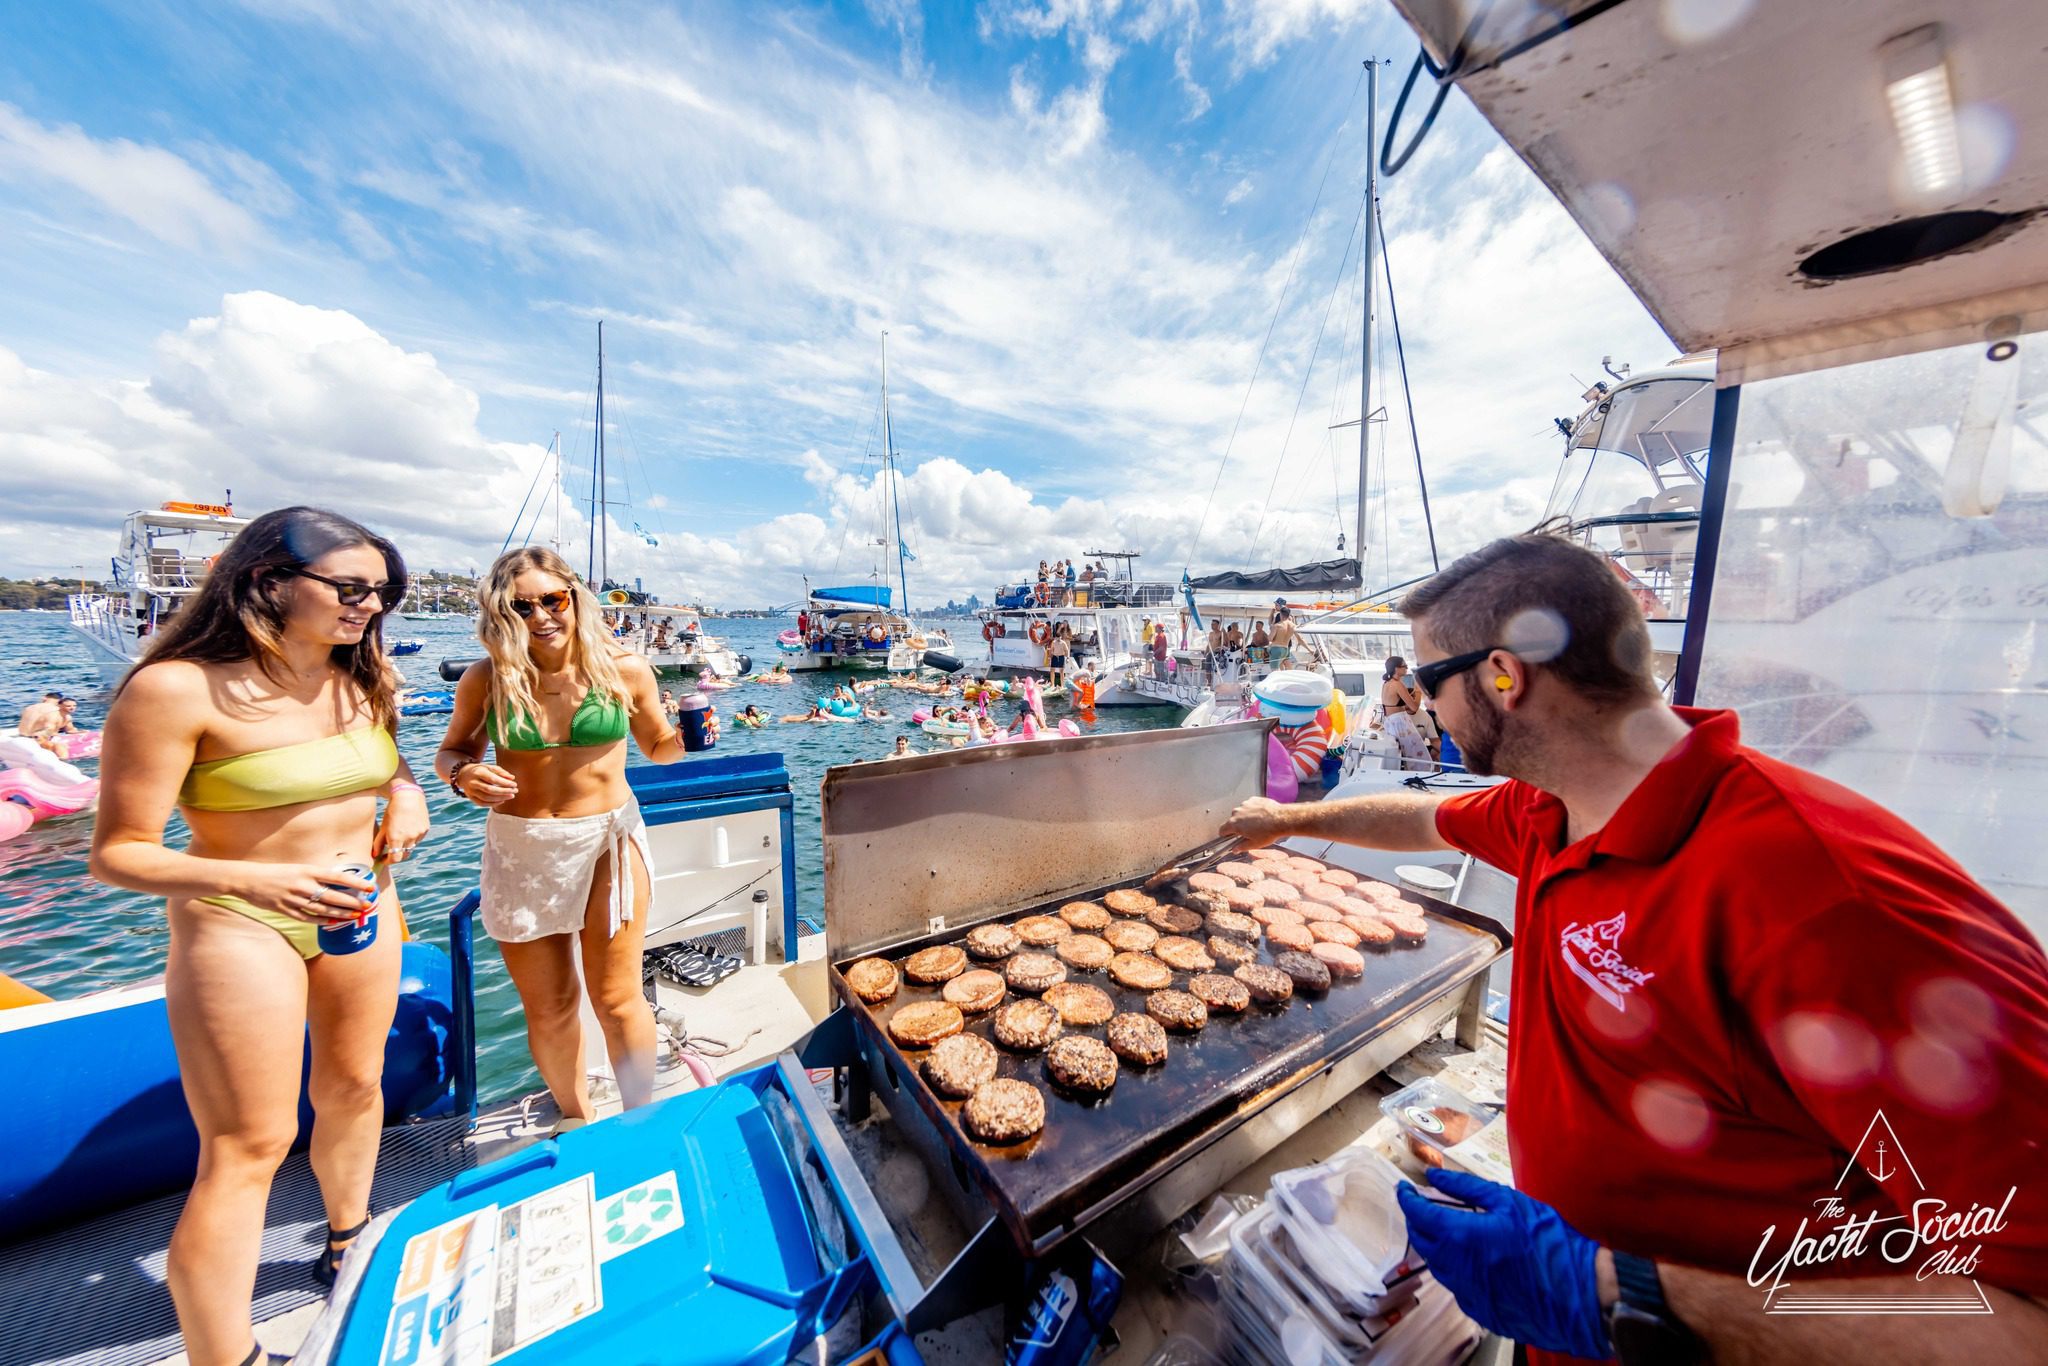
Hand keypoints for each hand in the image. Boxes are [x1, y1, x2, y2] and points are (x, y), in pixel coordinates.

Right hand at [231, 863, 377, 923]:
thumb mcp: (298, 868)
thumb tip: (338, 883)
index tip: (369, 887)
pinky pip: (307, 918)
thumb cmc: (276, 872)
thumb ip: (315, 875)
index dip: (356, 883)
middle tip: (367, 906)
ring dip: (340, 914)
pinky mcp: (285, 910)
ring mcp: (293, 899)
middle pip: (333, 896)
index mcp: (307, 870)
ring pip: (323, 910)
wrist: (248, 879)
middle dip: (352, 902)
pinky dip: (321, 921)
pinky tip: (333, 923)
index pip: (338, 877)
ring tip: (355, 916)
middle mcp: (302, 884)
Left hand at [374, 789, 430, 861]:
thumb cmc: (392, 811)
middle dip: (396, 855)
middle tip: (390, 851)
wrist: (408, 797)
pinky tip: (408, 829)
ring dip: (404, 846)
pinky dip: (412, 838)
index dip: (388, 861)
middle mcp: (409, 838)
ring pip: (411, 847)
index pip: (395, 859)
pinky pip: (418, 839)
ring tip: (399, 836)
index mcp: (396, 838)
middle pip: (404, 855)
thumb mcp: (383, 826)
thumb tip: (375, 855)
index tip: (383, 859)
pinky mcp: (425, 829)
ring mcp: (419, 834)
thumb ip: (378, 843)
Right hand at [455, 762, 517, 806]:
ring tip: (511, 796)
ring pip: (486, 798)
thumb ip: (501, 772)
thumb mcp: (490, 767)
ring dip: (500, 798)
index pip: (493, 779)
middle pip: (490, 790)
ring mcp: (470, 791)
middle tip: (515, 791)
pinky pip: (482, 803)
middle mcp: (473, 782)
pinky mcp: (470, 797)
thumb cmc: (481, 770)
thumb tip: (512, 778)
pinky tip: (502, 800)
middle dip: (504, 792)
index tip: (514, 784)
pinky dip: (493, 804)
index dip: (504, 783)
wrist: (463, 774)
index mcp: (478, 772)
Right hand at [1220, 795, 1292, 847]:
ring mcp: (1245, 805)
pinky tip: (1261, 816)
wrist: (1281, 819)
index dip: (1225, 834)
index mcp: (1234, 824)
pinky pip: (1249, 805)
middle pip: (1232, 820)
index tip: (1228, 836)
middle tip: (1248, 831)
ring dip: (1245, 817)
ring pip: (1241, 812)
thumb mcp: (1254, 844)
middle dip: (1238, 826)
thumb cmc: (1268, 832)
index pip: (1222, 830)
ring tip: (1257, 823)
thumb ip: (1241, 847)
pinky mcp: (1253, 800)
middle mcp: (1237, 812)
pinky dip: (1253, 810)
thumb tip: (1235, 849)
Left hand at [1396, 1169, 1611, 1360]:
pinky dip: (1458, 1269)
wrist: (1582, 1294)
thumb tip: (1434, 1176)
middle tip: (1426, 1207)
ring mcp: (1466, 1294)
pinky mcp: (1481, 1311)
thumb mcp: (1509, 1202)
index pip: (1417, 1215)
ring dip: (1437, 1246)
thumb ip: (1465, 1187)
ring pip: (1437, 1266)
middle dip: (1418, 1222)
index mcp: (1459, 1237)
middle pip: (1421, 1242)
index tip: (1405, 1189)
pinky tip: (1477, 1260)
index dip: (1407, 1199)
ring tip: (1452, 1230)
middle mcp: (1455, 1268)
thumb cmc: (1548, 1242)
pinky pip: (1458, 1286)